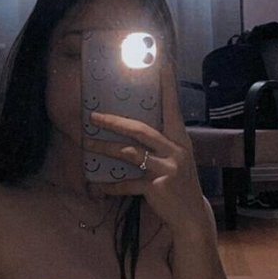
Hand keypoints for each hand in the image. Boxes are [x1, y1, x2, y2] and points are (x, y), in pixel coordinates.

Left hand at [83, 63, 206, 234]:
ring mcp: (167, 168)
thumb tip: (133, 130)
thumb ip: (160, 145)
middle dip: (114, 121)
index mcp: (180, 140)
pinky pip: (127, 183)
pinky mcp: (156, 187)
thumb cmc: (179, 185)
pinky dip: (110, 185)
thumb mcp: (176, 160)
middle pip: (140, 129)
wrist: (191, 216)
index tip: (161, 62)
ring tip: (86, 145)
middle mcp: (175, 150)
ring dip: (105, 149)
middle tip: (93, 116)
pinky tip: (96, 187)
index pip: (172, 107)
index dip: (166, 85)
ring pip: (129, 153)